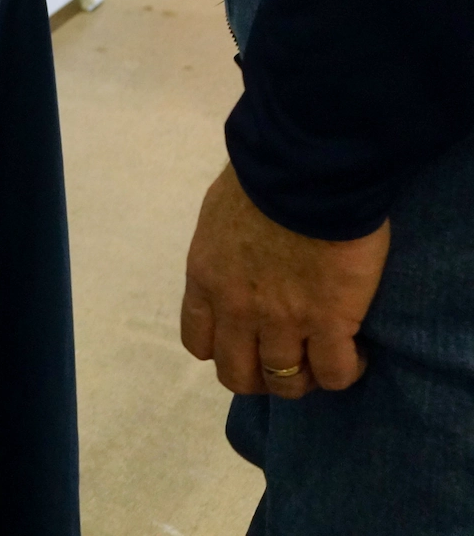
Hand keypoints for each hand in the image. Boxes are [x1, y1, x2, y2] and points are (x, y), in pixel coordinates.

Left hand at [180, 162, 388, 397]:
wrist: (304, 173)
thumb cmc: (261, 181)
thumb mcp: (218, 219)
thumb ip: (223, 254)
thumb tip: (238, 262)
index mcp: (205, 280)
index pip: (199, 343)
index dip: (225, 351)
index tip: (248, 342)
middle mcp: (237, 309)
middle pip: (238, 375)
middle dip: (261, 377)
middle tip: (287, 360)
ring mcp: (282, 320)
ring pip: (286, 382)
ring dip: (304, 378)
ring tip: (325, 356)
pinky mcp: (329, 322)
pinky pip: (334, 373)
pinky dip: (344, 371)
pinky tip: (355, 352)